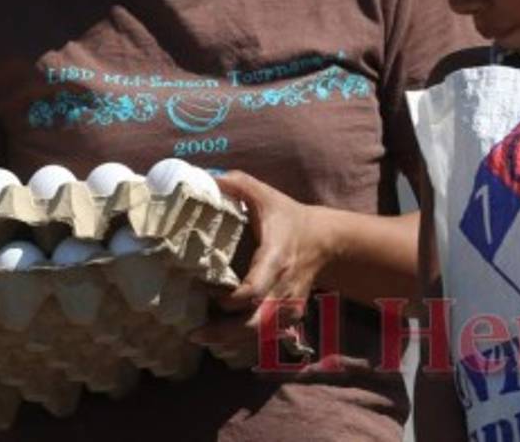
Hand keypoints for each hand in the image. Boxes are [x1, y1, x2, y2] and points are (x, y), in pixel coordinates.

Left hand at [188, 171, 330, 357]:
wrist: (324, 240)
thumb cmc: (288, 216)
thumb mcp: (266, 195)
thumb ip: (238, 184)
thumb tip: (208, 178)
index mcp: (276, 257)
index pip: (254, 289)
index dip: (231, 299)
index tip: (209, 295)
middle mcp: (284, 286)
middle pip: (255, 322)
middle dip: (225, 331)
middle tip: (195, 332)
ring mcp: (289, 304)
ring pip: (261, 333)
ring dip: (231, 340)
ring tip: (203, 338)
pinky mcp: (291, 314)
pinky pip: (269, 335)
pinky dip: (247, 341)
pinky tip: (224, 340)